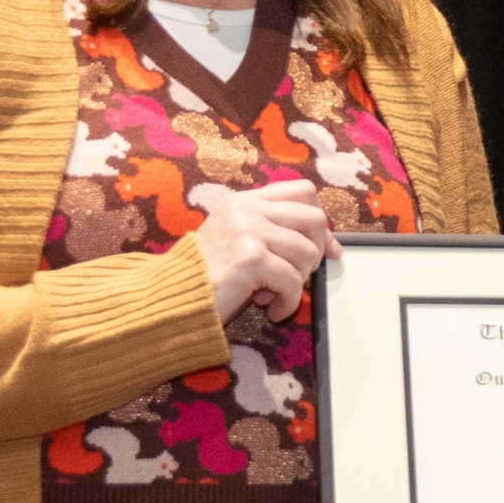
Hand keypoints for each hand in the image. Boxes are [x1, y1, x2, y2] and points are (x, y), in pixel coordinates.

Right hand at [193, 181, 340, 322]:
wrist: (171, 300)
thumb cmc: (207, 278)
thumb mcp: (238, 242)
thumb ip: (275, 234)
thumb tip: (332, 246)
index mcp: (244, 201)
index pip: (303, 191)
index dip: (320, 223)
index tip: (325, 250)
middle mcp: (247, 209)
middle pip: (313, 218)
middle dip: (315, 253)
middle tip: (297, 276)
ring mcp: (248, 230)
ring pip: (306, 252)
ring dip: (298, 282)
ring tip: (273, 295)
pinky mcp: (250, 258)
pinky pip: (293, 281)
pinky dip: (288, 302)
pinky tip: (270, 311)